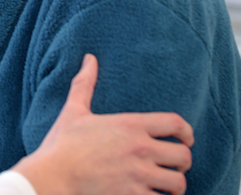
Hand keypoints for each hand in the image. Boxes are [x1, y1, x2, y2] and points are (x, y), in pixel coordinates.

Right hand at [13, 54, 193, 194]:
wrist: (53, 177)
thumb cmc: (62, 144)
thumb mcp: (74, 111)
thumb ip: (85, 83)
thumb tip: (89, 58)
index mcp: (130, 125)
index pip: (176, 124)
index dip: (187, 132)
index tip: (186, 140)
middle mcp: (140, 149)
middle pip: (184, 156)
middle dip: (182, 162)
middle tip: (175, 166)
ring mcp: (139, 175)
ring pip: (178, 182)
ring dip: (174, 185)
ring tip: (166, 186)